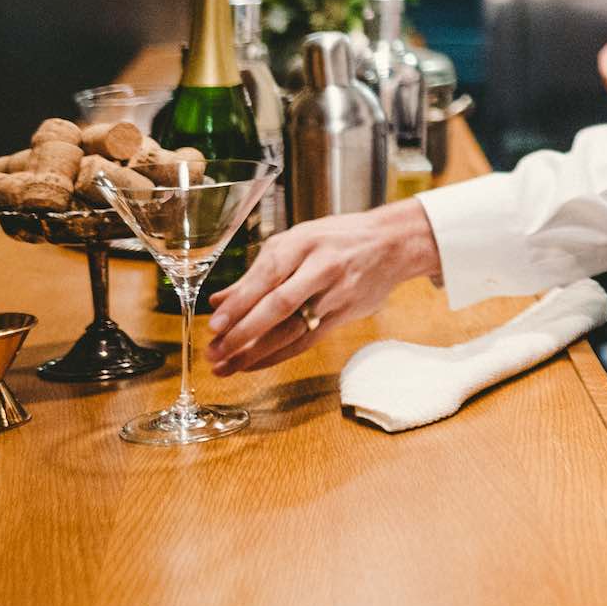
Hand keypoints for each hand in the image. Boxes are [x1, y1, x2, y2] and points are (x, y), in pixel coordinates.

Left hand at [206, 201, 441, 375]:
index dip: (240, 303)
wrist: (392, 243)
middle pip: (280, 306)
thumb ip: (258, 272)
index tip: (214, 325)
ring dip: (257, 351)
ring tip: (227, 366)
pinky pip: (308, 340)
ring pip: (294, 329)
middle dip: (243, 333)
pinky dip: (279, 355)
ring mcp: (336, 293)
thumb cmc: (337, 239)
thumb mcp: (296, 241)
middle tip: (215, 352)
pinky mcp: (345, 314)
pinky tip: (255, 363)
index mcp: (303, 242)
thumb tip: (218, 301)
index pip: (267, 276)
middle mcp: (321, 268)